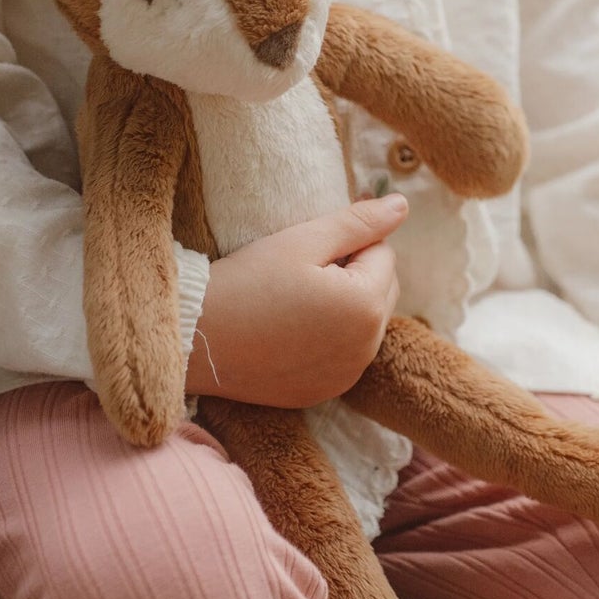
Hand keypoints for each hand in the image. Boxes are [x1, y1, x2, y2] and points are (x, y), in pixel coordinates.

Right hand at [186, 195, 406, 406]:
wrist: (195, 340)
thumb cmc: (246, 282)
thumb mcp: (303, 240)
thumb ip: (359, 222)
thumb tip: (403, 206)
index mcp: (366, 307)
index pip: (383, 254)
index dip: (350, 241)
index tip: (314, 243)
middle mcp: (366, 349)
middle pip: (382, 291)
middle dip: (356, 273)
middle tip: (305, 269)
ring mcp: (345, 376)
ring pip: (367, 324)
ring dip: (347, 305)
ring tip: (298, 297)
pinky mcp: (323, 392)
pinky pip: (345, 355)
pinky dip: (332, 338)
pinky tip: (293, 327)